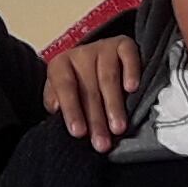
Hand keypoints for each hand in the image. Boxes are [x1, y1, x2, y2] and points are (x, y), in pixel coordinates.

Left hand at [43, 39, 141, 153]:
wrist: (94, 58)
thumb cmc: (77, 83)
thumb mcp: (60, 93)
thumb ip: (55, 101)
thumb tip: (56, 110)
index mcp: (60, 65)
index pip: (64, 88)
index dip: (72, 110)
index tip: (79, 132)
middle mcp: (80, 54)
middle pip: (89, 88)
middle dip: (96, 119)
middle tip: (102, 142)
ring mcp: (103, 48)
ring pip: (109, 77)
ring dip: (114, 105)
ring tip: (118, 127)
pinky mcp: (123, 44)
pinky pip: (128, 56)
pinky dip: (131, 71)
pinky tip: (132, 89)